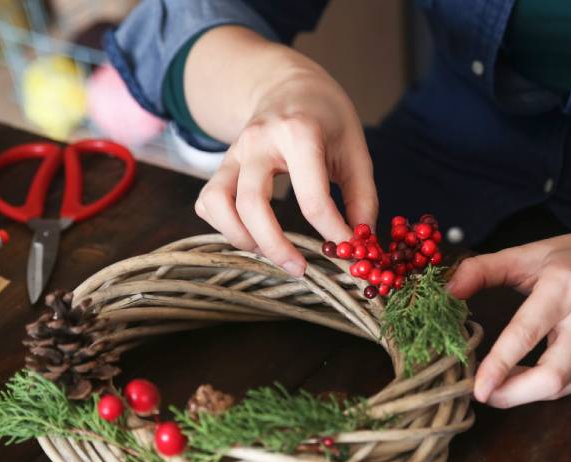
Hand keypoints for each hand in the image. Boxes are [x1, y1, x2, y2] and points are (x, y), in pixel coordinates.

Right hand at [194, 58, 375, 276]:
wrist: (287, 84)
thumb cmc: (326, 118)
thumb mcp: (355, 149)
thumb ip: (362, 198)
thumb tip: (361, 245)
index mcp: (300, 133)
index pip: (312, 197)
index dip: (332, 232)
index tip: (348, 251)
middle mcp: (259, 141)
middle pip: (251, 204)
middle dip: (275, 246)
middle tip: (301, 268)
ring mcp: (233, 152)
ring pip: (217, 204)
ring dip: (241, 238)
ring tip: (271, 251)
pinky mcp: (220, 165)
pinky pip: (207, 202)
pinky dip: (223, 226)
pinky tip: (252, 232)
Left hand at [447, 230, 570, 406]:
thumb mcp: (528, 253)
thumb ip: (483, 270)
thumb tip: (446, 291)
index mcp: (564, 288)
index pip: (528, 333)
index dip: (500, 364)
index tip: (477, 386)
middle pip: (552, 376)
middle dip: (512, 394)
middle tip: (481, 393)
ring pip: (560, 388)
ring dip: (523, 394)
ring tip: (495, 385)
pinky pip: (568, 387)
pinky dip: (539, 389)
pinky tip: (520, 380)